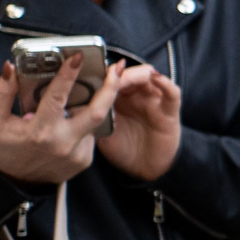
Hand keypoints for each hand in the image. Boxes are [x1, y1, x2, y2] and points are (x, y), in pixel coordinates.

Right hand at [0, 53, 128, 184]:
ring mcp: (76, 154)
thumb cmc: (4, 149)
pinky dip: (82, 124)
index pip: (58, 97)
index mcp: (40, 131)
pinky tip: (69, 122)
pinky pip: (89, 135)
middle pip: (98, 112)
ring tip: (83, 97)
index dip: (67, 75)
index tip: (76, 57)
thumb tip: (11, 68)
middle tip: (117, 68)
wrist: (14, 181)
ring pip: (93, 122)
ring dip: (89, 107)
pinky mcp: (84, 161)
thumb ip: (2, 93)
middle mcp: (63, 143)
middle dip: (111, 87)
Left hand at [98, 65, 180, 181]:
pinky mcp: (170, 112)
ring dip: (139, 73)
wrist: (144, 169)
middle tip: (108, 73)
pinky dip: (166, 84)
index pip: (111, 78)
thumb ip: (89, 116)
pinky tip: (157, 79)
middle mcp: (137, 96)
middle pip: (129, 73)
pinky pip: (173, 94)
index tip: (88, 70)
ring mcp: (155, 101)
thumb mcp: (100, 131)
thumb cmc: (122, 150)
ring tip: (127, 74)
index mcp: (118, 99)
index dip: (100, 73)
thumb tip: (67, 104)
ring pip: (150, 76)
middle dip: (119, 72)